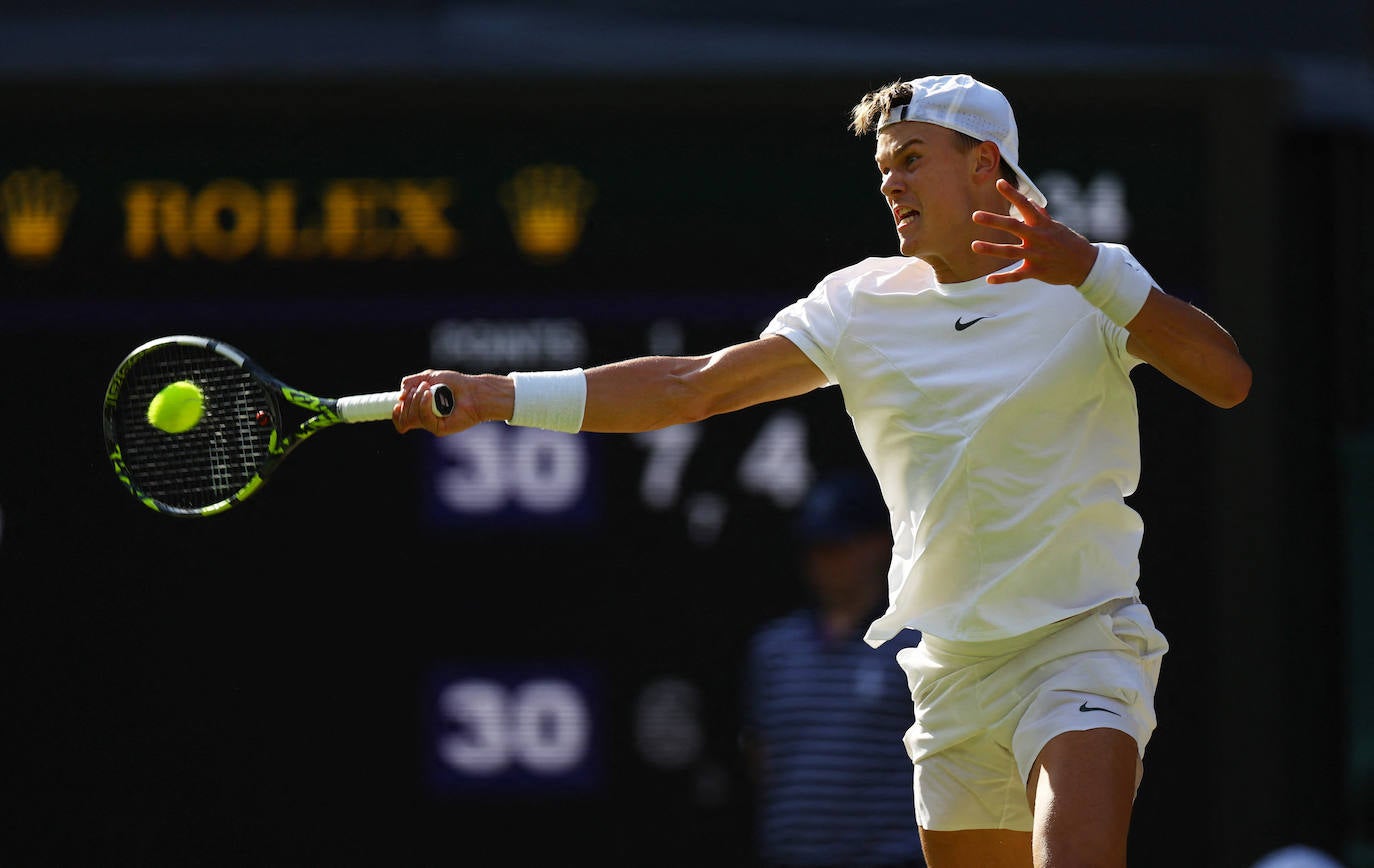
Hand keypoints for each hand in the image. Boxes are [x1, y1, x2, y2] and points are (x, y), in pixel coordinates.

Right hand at [392, 369, 482, 435]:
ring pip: (411, 418)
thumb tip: (399, 396)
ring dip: (415, 399)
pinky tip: (430, 394)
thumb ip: (412, 383)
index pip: (401, 419)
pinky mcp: (440, 428)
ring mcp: (432, 424)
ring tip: (428, 388)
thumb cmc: (455, 384)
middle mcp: (425, 419)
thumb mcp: (430, 377)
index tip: (397, 403)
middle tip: (421, 387)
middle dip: (408, 400)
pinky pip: (424, 419)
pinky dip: (424, 404)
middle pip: (404, 417)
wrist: (473, 390)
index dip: (396, 413)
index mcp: (421, 409)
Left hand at [971, 179, 1098, 285]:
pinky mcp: (1036, 271)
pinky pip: (1017, 276)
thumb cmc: (1068, 242)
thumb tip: (1030, 202)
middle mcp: (1038, 238)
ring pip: (1011, 252)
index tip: (999, 183)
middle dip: (994, 221)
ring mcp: (1036, 255)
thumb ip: (1040, 216)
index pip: (1025, 204)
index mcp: (1042, 224)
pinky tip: (989, 280)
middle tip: (975, 215)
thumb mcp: (1056, 227)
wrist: (1085, 264)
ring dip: (991, 249)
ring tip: (974, 245)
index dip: (1012, 193)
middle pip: (1013, 227)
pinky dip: (1003, 278)